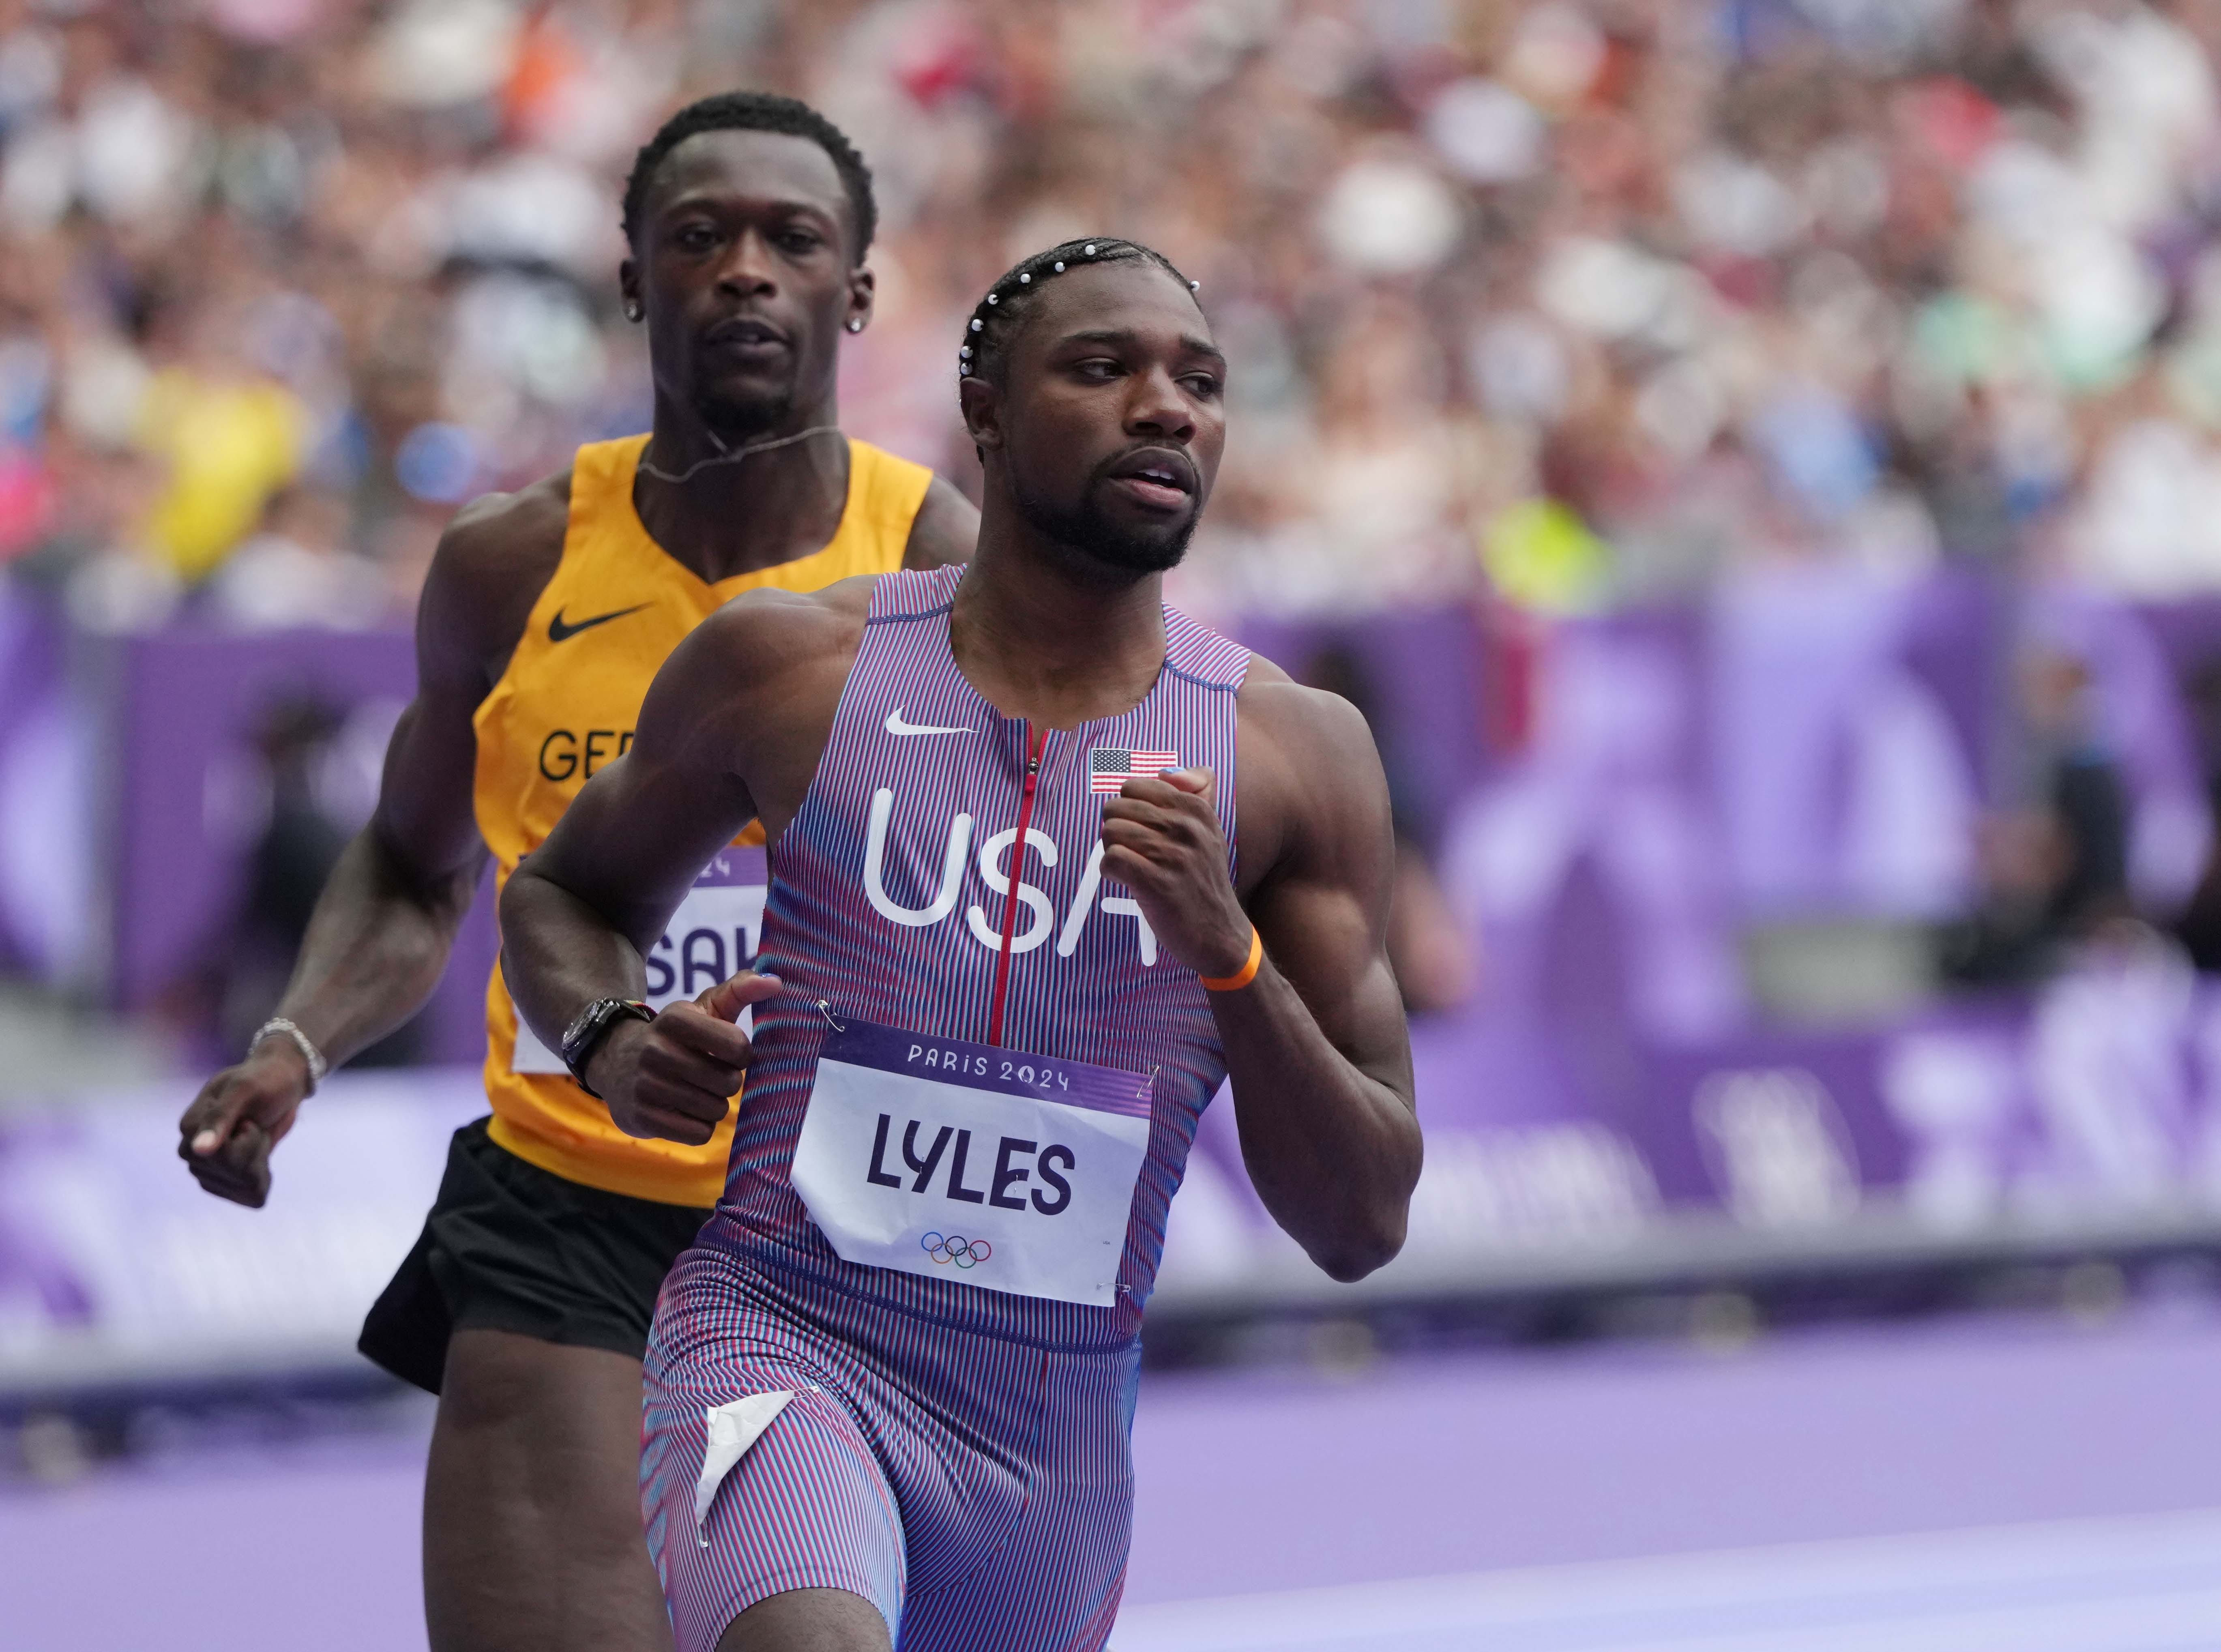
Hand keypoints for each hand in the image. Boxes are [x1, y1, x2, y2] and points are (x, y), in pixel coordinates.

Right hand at [177, 1038, 312, 1207]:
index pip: (217, 1156)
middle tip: (255, 1125)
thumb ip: (220, 1117)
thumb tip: (199, 1150)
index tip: (248, 1118)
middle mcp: (194, 1152)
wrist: (282, 1083)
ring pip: (243, 1185)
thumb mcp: (245, 1090)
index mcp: (190, 1127)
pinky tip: (261, 1157)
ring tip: (256, 1136)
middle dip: (255, 1148)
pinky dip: (264, 1177)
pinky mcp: (227, 1181)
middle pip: (233, 1172)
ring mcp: (209, 1169)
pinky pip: (249, 1195)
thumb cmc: (263, 1080)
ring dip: (260, 1159)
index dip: (246, 1138)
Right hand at [589, 971, 782, 1144]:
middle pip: (729, 1082)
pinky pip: (698, 1134)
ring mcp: (646, 1085)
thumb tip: (777, 983)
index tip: (729, 1054)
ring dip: (715, 1105)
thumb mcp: (703, 1008)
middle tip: (711, 1075)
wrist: (615, 1061)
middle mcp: (656, 1050)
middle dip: (728, 1082)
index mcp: (675, 1018)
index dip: (742, 1055)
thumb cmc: (675, 1035)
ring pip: (715, 1110)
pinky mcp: (642, 1117)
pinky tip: (685, 1111)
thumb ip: (741, 990)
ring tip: (696, 1091)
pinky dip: (700, 1126)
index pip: (738, 1046)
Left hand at [1099, 768, 1252, 978]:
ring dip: (1111, 851)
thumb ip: (1195, 793)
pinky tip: (1124, 881)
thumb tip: (1167, 772)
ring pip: (1111, 832)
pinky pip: (1111, 859)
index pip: (1134, 787)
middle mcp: (1187, 827)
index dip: (1127, 810)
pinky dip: (1110, 871)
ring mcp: (1173, 855)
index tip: (1140, 831)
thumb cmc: (1204, 881)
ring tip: (1129, 867)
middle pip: (1117, 807)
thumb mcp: (1209, 831)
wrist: (1220, 934)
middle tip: (1131, 851)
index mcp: (1197, 809)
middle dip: (1114, 829)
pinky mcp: (1157, 884)